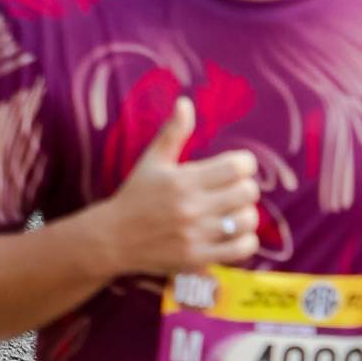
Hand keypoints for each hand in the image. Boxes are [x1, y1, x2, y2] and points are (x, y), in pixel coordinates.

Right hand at [97, 96, 260, 279]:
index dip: (244, 163)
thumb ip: (172, 133)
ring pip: (247, 220)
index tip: (237, 166)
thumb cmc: (136, 195)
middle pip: (247, 192)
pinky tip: (233, 234)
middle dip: (246, 187)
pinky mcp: (199, 258)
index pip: (236, 167)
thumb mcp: (152, 161)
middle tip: (234, 189)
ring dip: (245, 214)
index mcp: (183, 179)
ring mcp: (196, 235)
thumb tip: (185, 102)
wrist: (114, 238)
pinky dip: (245, 240)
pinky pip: (241, 248)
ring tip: (234, 211)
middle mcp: (192, 207)